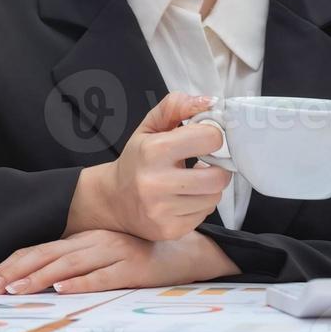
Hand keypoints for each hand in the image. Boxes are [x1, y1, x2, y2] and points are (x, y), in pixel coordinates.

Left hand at [0, 229, 239, 295]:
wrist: (183, 249)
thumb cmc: (138, 253)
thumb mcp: (100, 251)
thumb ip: (73, 259)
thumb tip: (37, 278)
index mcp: (81, 238)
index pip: (36, 251)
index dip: (8, 266)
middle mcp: (92, 241)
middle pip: (44, 256)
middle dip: (12, 274)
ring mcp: (112, 252)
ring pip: (68, 265)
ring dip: (38, 279)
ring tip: (15, 291)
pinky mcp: (131, 268)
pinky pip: (102, 276)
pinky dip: (81, 283)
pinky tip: (62, 290)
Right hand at [66, 91, 231, 241]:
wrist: (112, 200)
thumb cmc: (136, 159)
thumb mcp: (150, 127)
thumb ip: (176, 107)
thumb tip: (210, 102)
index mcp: (153, 151)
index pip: (209, 139)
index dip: (212, 136)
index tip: (205, 139)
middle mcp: (156, 183)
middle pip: (218, 177)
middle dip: (218, 168)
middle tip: (207, 164)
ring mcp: (162, 210)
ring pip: (214, 198)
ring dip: (209, 188)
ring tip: (193, 181)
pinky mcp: (169, 230)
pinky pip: (204, 215)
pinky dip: (200, 204)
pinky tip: (184, 197)